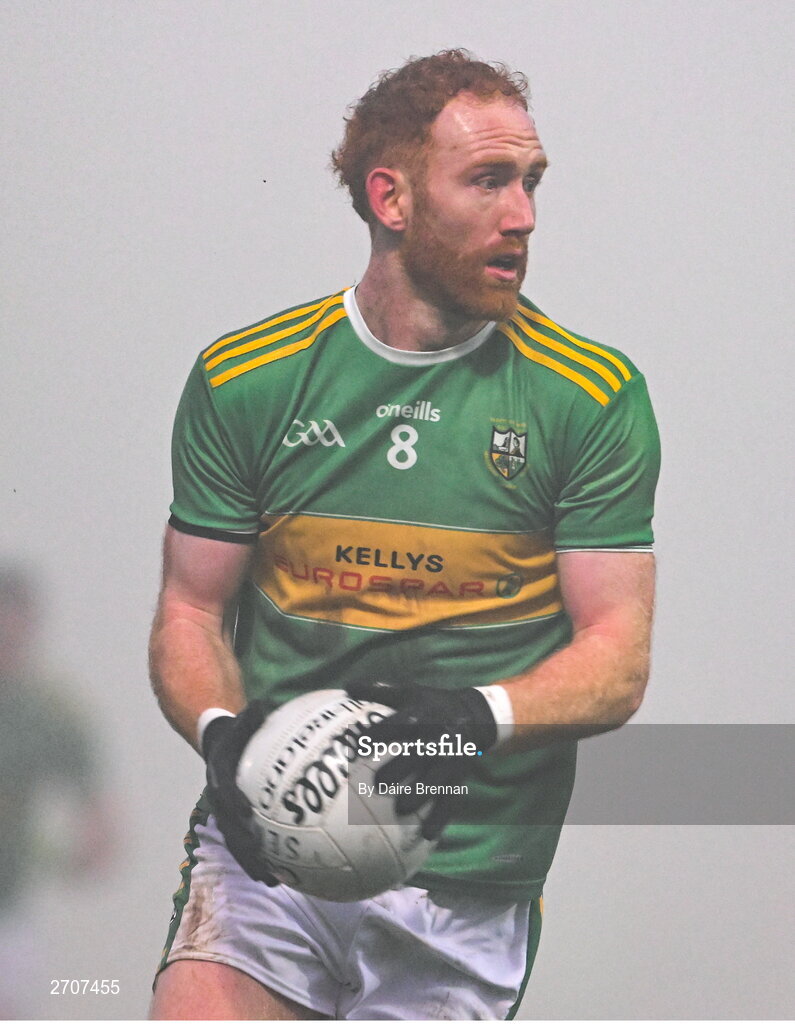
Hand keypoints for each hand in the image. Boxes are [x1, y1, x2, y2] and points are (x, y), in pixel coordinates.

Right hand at [202, 702, 277, 883]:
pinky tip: (284, 875)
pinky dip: (262, 859)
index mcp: (220, 774)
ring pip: (237, 843)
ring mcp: (227, 813)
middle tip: (260, 861)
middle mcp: (220, 798)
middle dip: (243, 847)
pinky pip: (249, 843)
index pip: (224, 790)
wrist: (219, 745)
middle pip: (229, 828)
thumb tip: (264, 704)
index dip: (234, 802)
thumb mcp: (243, 720)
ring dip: (253, 863)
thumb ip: (252, 715)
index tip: (246, 812)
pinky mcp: (237, 822)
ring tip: (274, 881)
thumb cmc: (239, 732)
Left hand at [347, 680, 497, 839]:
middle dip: (400, 768)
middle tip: (377, 783)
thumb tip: (346, 686)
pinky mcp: (459, 777)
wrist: (474, 716)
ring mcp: (450, 760)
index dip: (382, 732)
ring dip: (420, 794)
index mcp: (423, 715)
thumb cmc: (431, 704)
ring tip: (401, 809)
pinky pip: (451, 799)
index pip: (401, 723)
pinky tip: (427, 835)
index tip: (360, 742)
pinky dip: (440, 818)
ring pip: (437, 779)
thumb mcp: (409, 692)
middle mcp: (438, 737)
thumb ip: (379, 690)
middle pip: (419, 754)